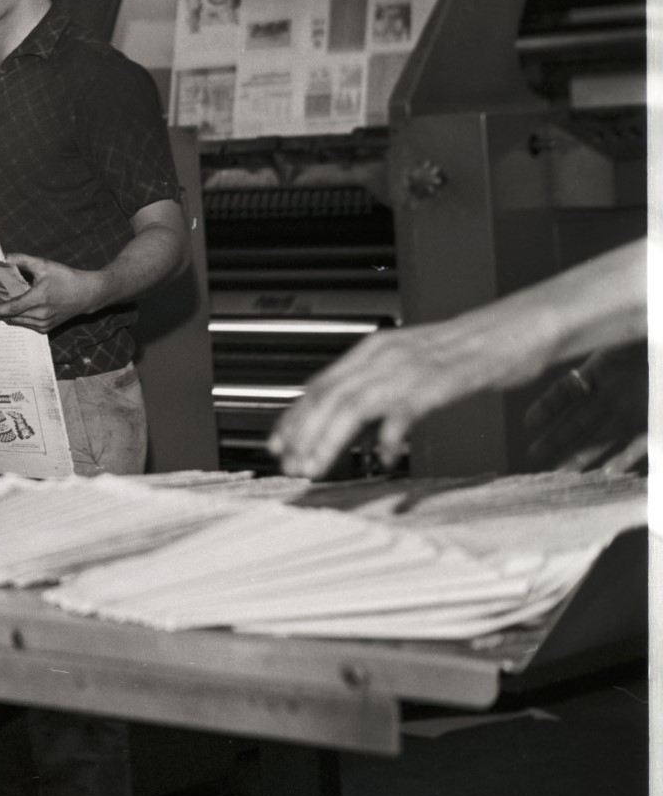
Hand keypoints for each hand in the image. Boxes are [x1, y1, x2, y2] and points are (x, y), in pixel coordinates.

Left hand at [0, 254, 105, 334]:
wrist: (87, 294)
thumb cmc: (66, 277)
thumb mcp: (44, 265)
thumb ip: (23, 260)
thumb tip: (4, 257)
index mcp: (38, 299)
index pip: (9, 308)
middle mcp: (39, 315)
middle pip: (8, 316)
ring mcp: (42, 324)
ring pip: (14, 321)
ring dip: (2, 313)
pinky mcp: (45, 328)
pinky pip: (23, 323)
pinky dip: (13, 316)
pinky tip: (7, 307)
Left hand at [269, 318, 506, 477]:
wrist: (517, 329)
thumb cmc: (469, 353)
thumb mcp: (413, 369)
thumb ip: (382, 394)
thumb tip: (356, 432)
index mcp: (373, 351)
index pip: (320, 385)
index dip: (294, 417)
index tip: (278, 445)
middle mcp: (384, 355)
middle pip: (329, 396)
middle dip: (304, 434)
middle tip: (291, 465)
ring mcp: (410, 367)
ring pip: (353, 404)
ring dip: (330, 438)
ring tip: (318, 466)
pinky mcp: (439, 381)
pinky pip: (403, 410)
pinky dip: (388, 436)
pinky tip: (384, 458)